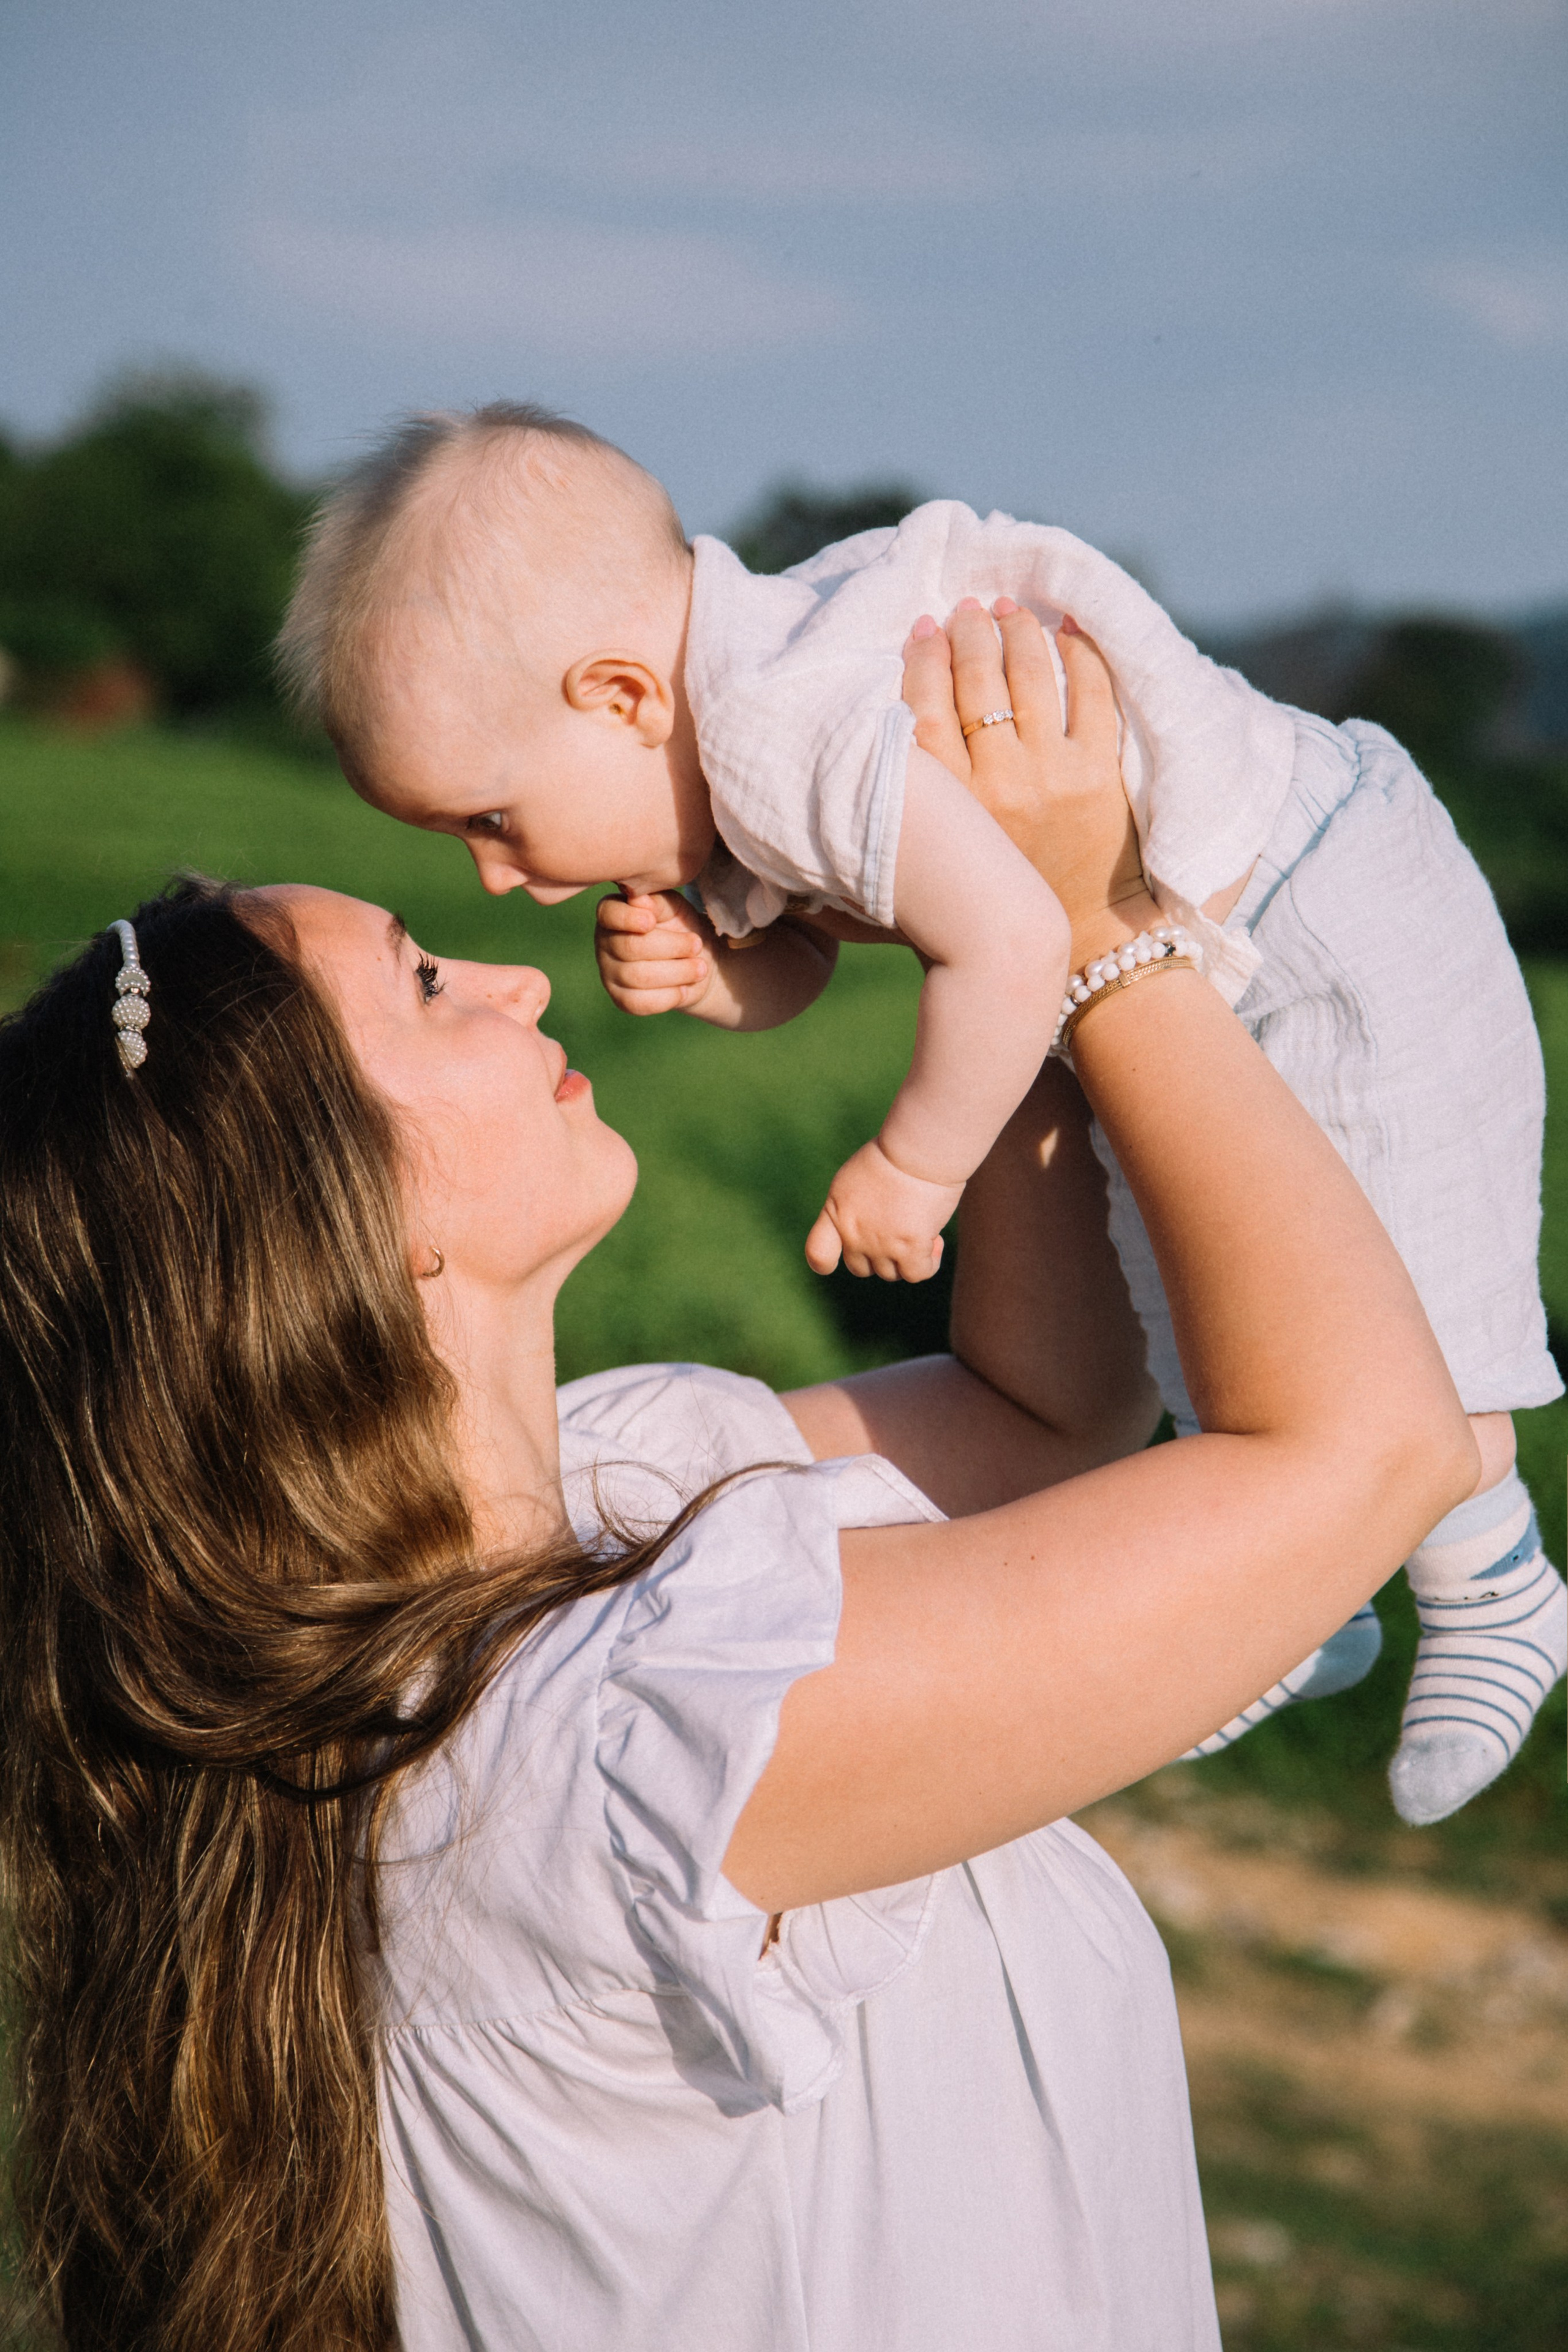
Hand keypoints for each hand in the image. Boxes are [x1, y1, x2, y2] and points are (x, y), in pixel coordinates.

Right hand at [595, 890, 715, 1014]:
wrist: (697, 963)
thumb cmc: (682, 927)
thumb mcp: (675, 908)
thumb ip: (657, 902)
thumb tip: (638, 899)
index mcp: (613, 913)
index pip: (608, 913)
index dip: (628, 919)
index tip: (652, 921)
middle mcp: (605, 943)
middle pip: (630, 947)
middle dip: (671, 947)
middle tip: (697, 945)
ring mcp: (609, 973)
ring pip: (638, 976)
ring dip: (677, 972)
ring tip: (701, 968)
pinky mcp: (621, 1000)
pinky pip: (640, 1003)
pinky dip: (668, 997)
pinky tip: (685, 989)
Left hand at [805, 1140, 963, 1282]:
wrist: (917, 1149)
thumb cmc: (893, 1154)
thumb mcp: (855, 1178)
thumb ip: (853, 1207)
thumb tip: (872, 1226)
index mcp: (836, 1213)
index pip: (818, 1254)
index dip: (826, 1263)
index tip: (839, 1259)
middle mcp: (854, 1234)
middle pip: (862, 1268)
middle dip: (880, 1256)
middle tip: (901, 1229)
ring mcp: (881, 1245)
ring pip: (891, 1273)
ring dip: (907, 1257)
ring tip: (922, 1227)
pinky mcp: (910, 1249)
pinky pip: (916, 1274)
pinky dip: (928, 1264)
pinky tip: (935, 1241)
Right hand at [901, 601, 1156, 967]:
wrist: (1086, 950)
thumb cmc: (992, 920)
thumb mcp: (916, 891)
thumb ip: (871, 848)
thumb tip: (810, 812)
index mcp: (949, 808)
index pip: (923, 707)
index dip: (921, 657)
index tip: (922, 629)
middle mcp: (997, 785)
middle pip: (975, 679)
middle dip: (969, 631)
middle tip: (967, 609)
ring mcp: (1052, 775)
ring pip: (1030, 675)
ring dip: (1017, 631)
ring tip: (1009, 611)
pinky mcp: (1100, 774)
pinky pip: (1091, 693)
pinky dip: (1079, 653)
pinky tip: (1065, 630)